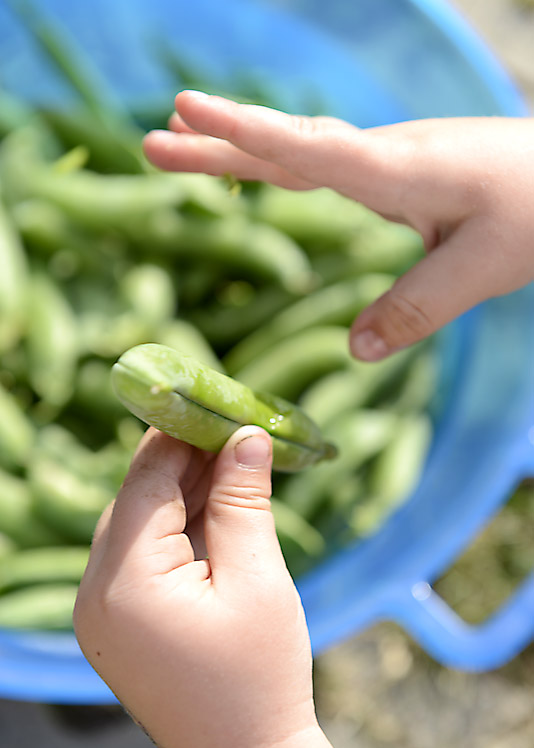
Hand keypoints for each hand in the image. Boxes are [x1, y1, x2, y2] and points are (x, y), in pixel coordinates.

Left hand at [74, 426, 364, 747]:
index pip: (146, 478)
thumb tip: (246, 434)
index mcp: (122, 581)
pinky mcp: (118, 620)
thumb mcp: (257, 578)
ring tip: (238, 463)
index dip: (184, 433)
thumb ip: (243, 499)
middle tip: (239, 429)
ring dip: (187, 491)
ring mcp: (101, 610)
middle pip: (139, 496)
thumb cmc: (260, 677)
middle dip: (189, 460)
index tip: (221, 400)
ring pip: (141, 522)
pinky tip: (219, 507)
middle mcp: (95, 592)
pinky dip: (180, 527)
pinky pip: (143, 553)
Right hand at [143, 92, 533, 360]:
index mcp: (396, 170)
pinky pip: (326, 161)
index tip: (183, 116)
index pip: (303, 149)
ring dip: (242, 149)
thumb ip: (416, 309)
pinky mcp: (402, 167)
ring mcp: (392, 157)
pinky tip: (273, 167)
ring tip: (189, 145)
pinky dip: (283, 160)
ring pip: (302, 150)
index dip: (241, 135)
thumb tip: (356, 350)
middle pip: (286, 146)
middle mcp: (384, 154)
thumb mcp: (483, 268)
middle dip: (218, 143)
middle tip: (154, 140)